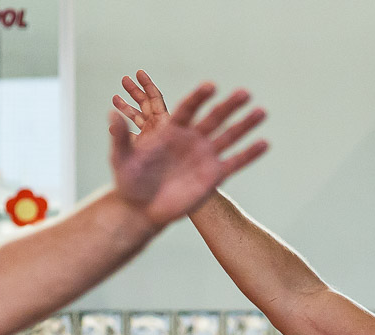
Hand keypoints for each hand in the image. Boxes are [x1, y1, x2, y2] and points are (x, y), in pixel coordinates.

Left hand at [108, 72, 267, 227]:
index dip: (198, 97)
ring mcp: (204, 155)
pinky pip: (235, 162)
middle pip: (213, 117)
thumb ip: (120, 137)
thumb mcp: (121, 159)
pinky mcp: (214, 175)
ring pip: (229, 136)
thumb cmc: (129, 181)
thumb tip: (110, 115)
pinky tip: (264, 143)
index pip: (187, 109)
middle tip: (244, 92)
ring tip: (262, 111)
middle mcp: (191, 138)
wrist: (142, 209)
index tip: (211, 86)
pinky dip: (249, 154)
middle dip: (228, 106)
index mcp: (171, 130)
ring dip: (245, 124)